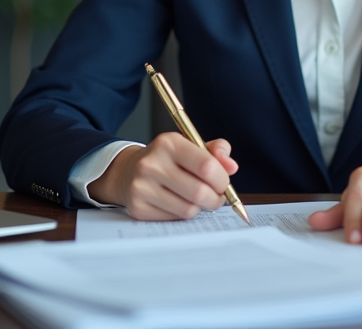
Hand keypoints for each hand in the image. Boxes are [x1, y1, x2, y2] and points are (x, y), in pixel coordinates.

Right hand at [87, 133, 238, 220]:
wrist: (129, 171)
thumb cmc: (168, 158)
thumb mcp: (191, 146)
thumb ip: (216, 152)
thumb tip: (232, 167)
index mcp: (169, 143)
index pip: (206, 166)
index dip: (222, 179)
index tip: (223, 183)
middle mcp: (152, 163)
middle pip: (199, 192)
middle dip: (216, 198)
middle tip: (216, 197)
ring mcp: (142, 187)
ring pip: (189, 209)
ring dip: (200, 207)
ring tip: (197, 199)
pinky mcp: (138, 208)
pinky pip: (174, 219)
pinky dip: (183, 214)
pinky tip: (179, 203)